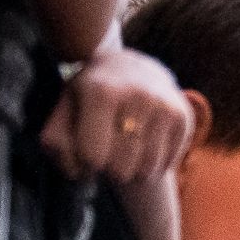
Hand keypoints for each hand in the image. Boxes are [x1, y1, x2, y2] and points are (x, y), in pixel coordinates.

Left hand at [41, 45, 192, 184]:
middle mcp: (138, 95)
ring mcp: (164, 106)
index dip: (84, 165)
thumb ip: (56, 143)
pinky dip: (151, 164)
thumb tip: (77, 171)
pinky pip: (165, 166)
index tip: (85, 152)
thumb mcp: (64, 112)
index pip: (92, 157)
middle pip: (119, 169)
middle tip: (107, 149)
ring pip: (145, 172)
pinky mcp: (183, 117)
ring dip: (131, 169)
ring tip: (124, 148)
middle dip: (108, 168)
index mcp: (101, 91)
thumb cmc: (89, 99)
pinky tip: (143, 145)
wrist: (131, 68)